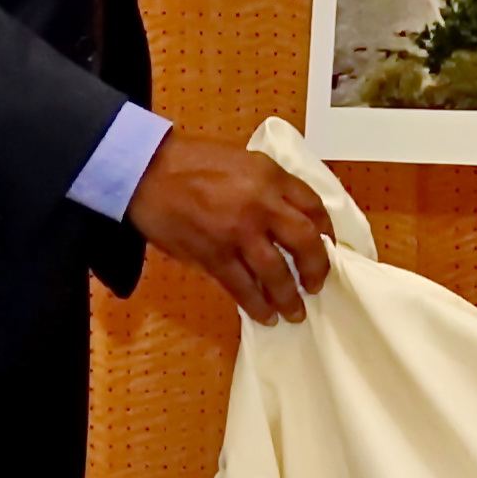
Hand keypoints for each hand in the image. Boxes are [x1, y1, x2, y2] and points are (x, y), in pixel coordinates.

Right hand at [129, 126, 333, 325]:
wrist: (147, 172)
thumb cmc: (192, 161)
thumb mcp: (243, 161)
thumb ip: (269, 185)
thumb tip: (289, 216)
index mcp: (271, 177)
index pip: (313, 206)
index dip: (326, 230)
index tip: (329, 246)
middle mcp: (261, 205)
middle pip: (304, 242)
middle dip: (316, 268)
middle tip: (317, 285)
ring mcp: (238, 233)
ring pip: (276, 273)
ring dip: (289, 296)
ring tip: (295, 312)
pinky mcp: (214, 256)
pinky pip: (243, 287)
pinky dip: (257, 305)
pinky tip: (265, 316)